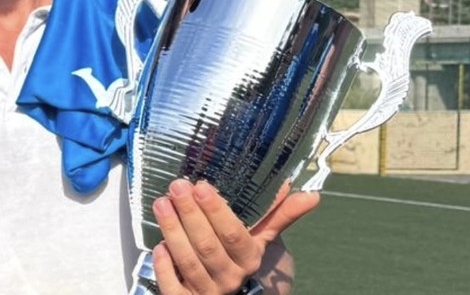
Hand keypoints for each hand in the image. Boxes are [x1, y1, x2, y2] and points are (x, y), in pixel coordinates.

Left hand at [150, 179, 319, 294]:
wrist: (233, 294)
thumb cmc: (241, 256)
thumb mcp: (261, 238)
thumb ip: (280, 214)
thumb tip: (312, 195)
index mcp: (249, 258)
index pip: (234, 235)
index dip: (217, 211)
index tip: (201, 186)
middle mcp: (230, 277)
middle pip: (208, 246)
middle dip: (190, 215)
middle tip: (177, 187)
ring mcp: (208, 291)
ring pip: (189, 262)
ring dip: (173, 231)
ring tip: (162, 203)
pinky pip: (172, 287)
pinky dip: (164, 268)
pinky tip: (158, 246)